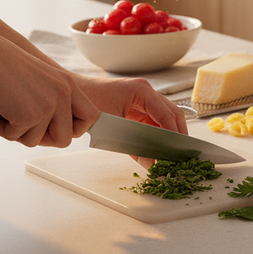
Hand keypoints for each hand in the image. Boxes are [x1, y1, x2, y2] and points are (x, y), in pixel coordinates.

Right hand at [0, 35, 100, 147]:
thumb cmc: (3, 65)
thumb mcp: (41, 79)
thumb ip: (52, 99)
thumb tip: (51, 131)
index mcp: (69, 84)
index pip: (90, 117)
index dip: (74, 129)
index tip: (56, 129)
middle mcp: (64, 94)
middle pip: (66, 139)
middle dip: (42, 139)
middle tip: (23, 127)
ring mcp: (49, 105)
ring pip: (36, 142)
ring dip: (16, 133)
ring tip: (3, 112)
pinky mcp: (30, 115)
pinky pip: (14, 138)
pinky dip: (0, 129)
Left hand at [73, 75, 189, 167]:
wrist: (71, 97)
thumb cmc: (88, 103)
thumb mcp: (112, 126)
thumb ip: (133, 145)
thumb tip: (150, 163)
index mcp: (142, 90)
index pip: (166, 113)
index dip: (174, 133)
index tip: (179, 149)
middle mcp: (146, 93)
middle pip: (172, 114)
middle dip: (177, 134)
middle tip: (181, 153)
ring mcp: (142, 100)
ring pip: (164, 119)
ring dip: (168, 136)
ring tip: (171, 154)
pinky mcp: (136, 109)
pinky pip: (152, 123)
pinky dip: (156, 136)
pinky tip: (156, 150)